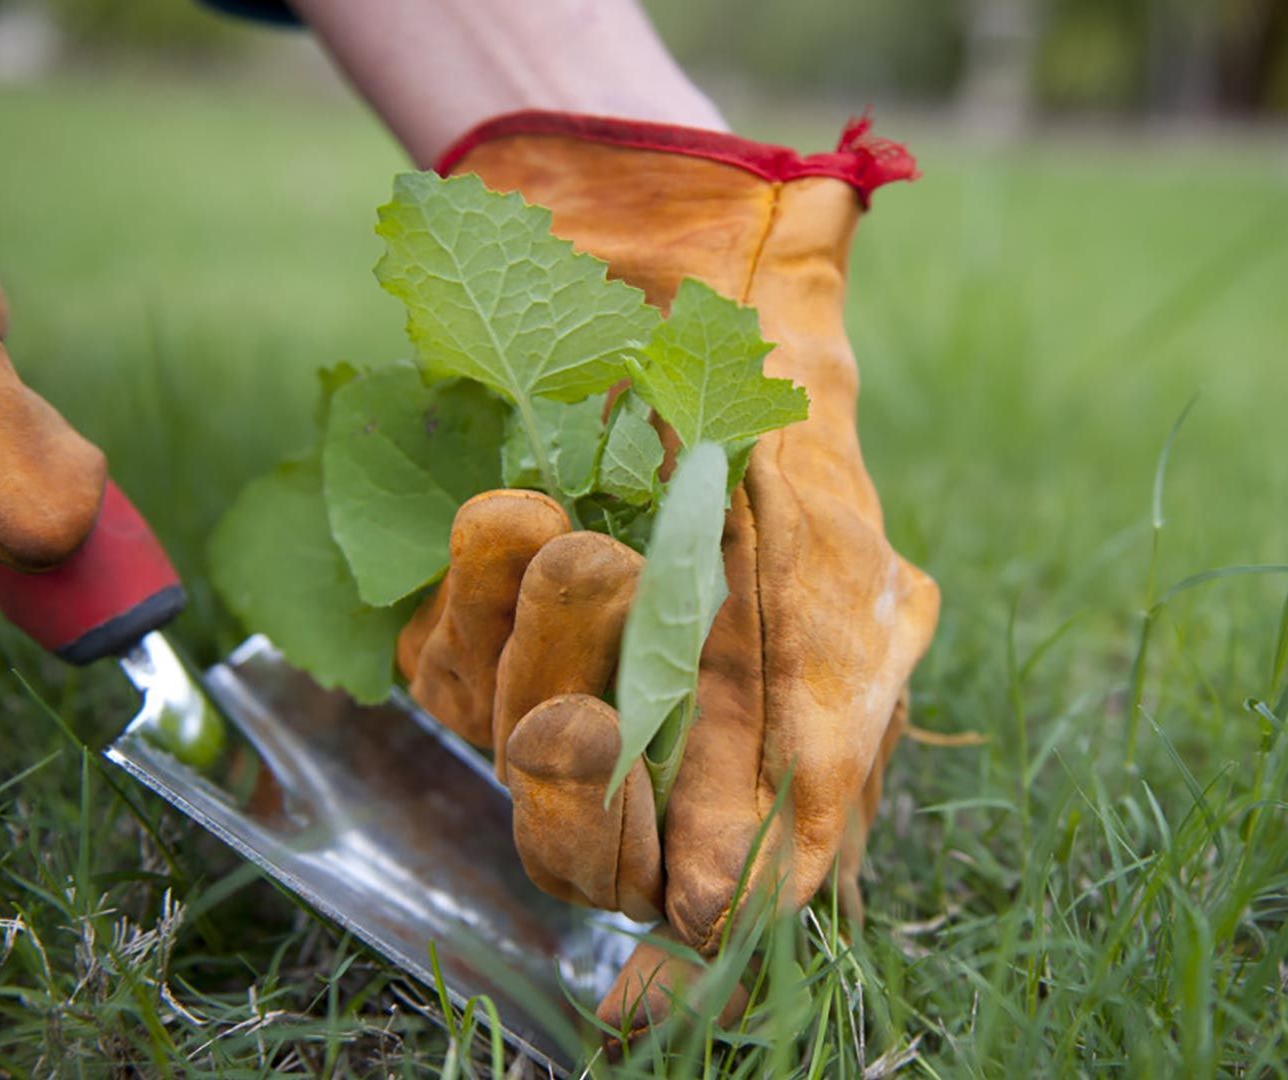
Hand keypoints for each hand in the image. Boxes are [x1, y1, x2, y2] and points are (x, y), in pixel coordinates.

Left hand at [393, 113, 937, 1034]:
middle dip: (578, 791)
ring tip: (576, 534)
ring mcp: (557, 672)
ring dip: (535, 651)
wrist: (693, 262)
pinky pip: (440, 650)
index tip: (636, 1009)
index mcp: (762, 743)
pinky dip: (471, 588)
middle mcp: (655, 726)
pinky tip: (512, 507)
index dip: (676, 965)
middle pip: (586, 842)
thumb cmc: (792, 423)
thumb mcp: (848, 577)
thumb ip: (831, 722)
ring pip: (508, 742)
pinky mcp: (464, 614)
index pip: (710, 897)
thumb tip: (778, 885)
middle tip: (589, 707)